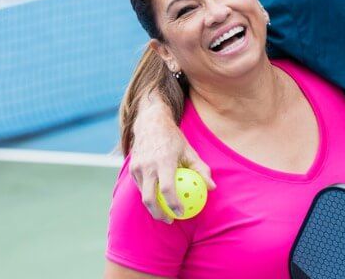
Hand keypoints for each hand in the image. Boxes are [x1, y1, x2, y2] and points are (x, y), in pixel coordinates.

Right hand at [129, 92, 214, 221]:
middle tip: (170, 220)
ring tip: (164, 212)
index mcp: (164, 161)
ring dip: (153, 207)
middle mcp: (148, 166)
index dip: (174, 204)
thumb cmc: (174, 139)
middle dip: (158, 214)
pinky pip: (140, 187)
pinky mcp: (132, 169)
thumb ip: (201, 170)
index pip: (168, 189)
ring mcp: (137, 168)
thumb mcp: (190, 151)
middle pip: (149, 198)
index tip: (181, 214)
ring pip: (143, 195)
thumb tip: (212, 188)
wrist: (151, 124)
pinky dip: (149, 195)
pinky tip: (158, 199)